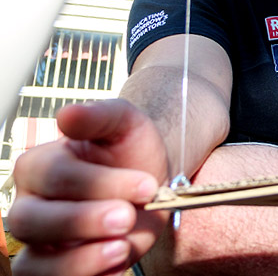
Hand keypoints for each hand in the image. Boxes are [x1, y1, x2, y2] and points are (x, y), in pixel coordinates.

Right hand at [8, 99, 169, 275]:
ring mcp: (40, 243)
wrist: (149, 176)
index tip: (146, 185)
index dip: (100, 183)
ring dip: (79, 262)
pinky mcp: (55, 271)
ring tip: (122, 247)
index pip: (56, 177)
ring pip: (34, 265)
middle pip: (33, 222)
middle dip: (84, 221)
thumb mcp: (124, 122)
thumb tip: (67, 114)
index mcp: (40, 164)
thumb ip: (98, 116)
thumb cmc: (130, 148)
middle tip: (127, 216)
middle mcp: (31, 206)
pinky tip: (117, 267)